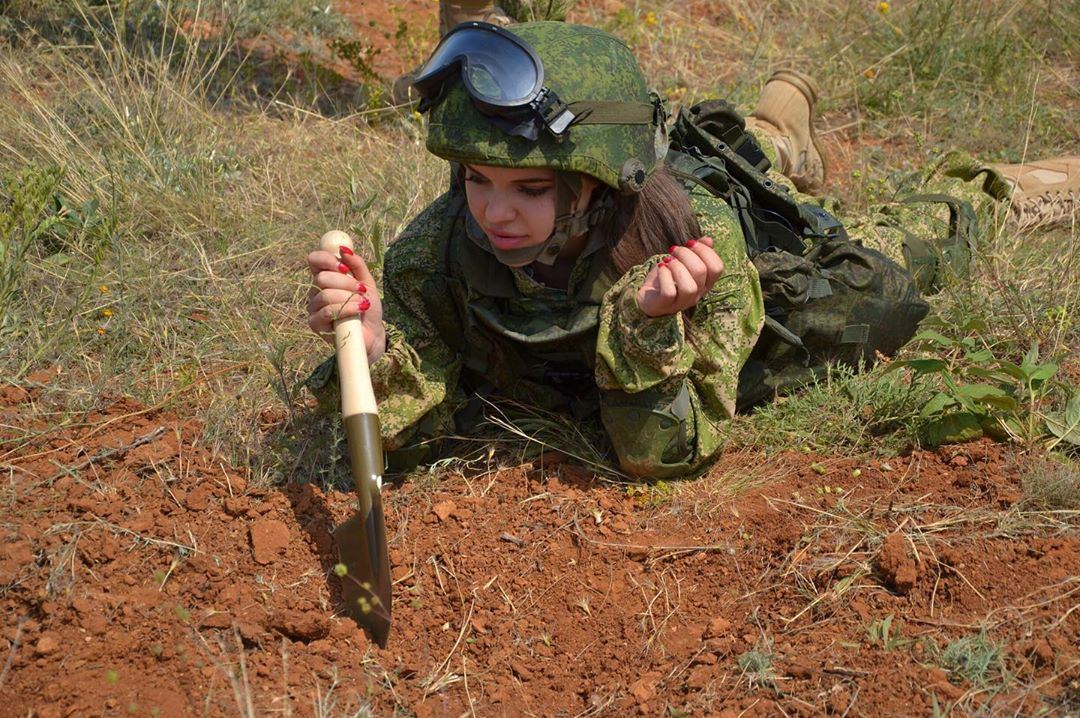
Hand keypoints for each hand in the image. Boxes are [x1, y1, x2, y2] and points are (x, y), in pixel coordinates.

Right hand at [307, 245, 386, 363]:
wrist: (372, 333)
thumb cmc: (367, 307)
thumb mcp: (367, 283)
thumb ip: (358, 265)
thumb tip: (345, 249)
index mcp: (325, 278)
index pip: (314, 260)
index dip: (326, 259)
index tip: (344, 266)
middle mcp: (315, 291)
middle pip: (322, 278)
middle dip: (346, 283)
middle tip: (361, 290)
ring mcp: (314, 308)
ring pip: (325, 295)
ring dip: (348, 298)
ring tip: (363, 304)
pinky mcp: (316, 324)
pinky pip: (327, 311)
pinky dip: (346, 309)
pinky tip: (358, 310)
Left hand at [636, 237, 724, 316]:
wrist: (646, 295)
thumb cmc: (667, 276)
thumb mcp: (682, 261)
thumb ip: (696, 252)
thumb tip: (708, 240)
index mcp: (705, 283)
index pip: (717, 268)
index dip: (705, 251)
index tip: (690, 243)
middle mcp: (697, 295)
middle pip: (701, 272)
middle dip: (686, 254)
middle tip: (673, 250)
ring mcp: (681, 302)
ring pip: (689, 287)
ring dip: (677, 267)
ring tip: (667, 261)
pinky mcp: (664, 305)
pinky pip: (669, 292)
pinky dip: (664, 276)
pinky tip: (661, 268)